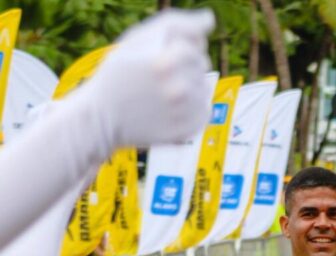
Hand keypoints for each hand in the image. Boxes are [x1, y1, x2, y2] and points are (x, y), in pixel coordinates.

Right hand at [79, 10, 214, 148]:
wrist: (101, 116)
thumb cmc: (119, 72)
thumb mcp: (137, 40)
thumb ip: (175, 24)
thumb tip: (209, 19)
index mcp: (163, 63)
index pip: (195, 43)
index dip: (179, 45)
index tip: (162, 53)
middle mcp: (177, 89)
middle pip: (201, 64)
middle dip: (184, 64)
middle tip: (157, 74)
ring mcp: (183, 113)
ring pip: (205, 86)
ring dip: (190, 85)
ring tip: (162, 90)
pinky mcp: (187, 130)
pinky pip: (204, 110)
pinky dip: (192, 106)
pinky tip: (170, 106)